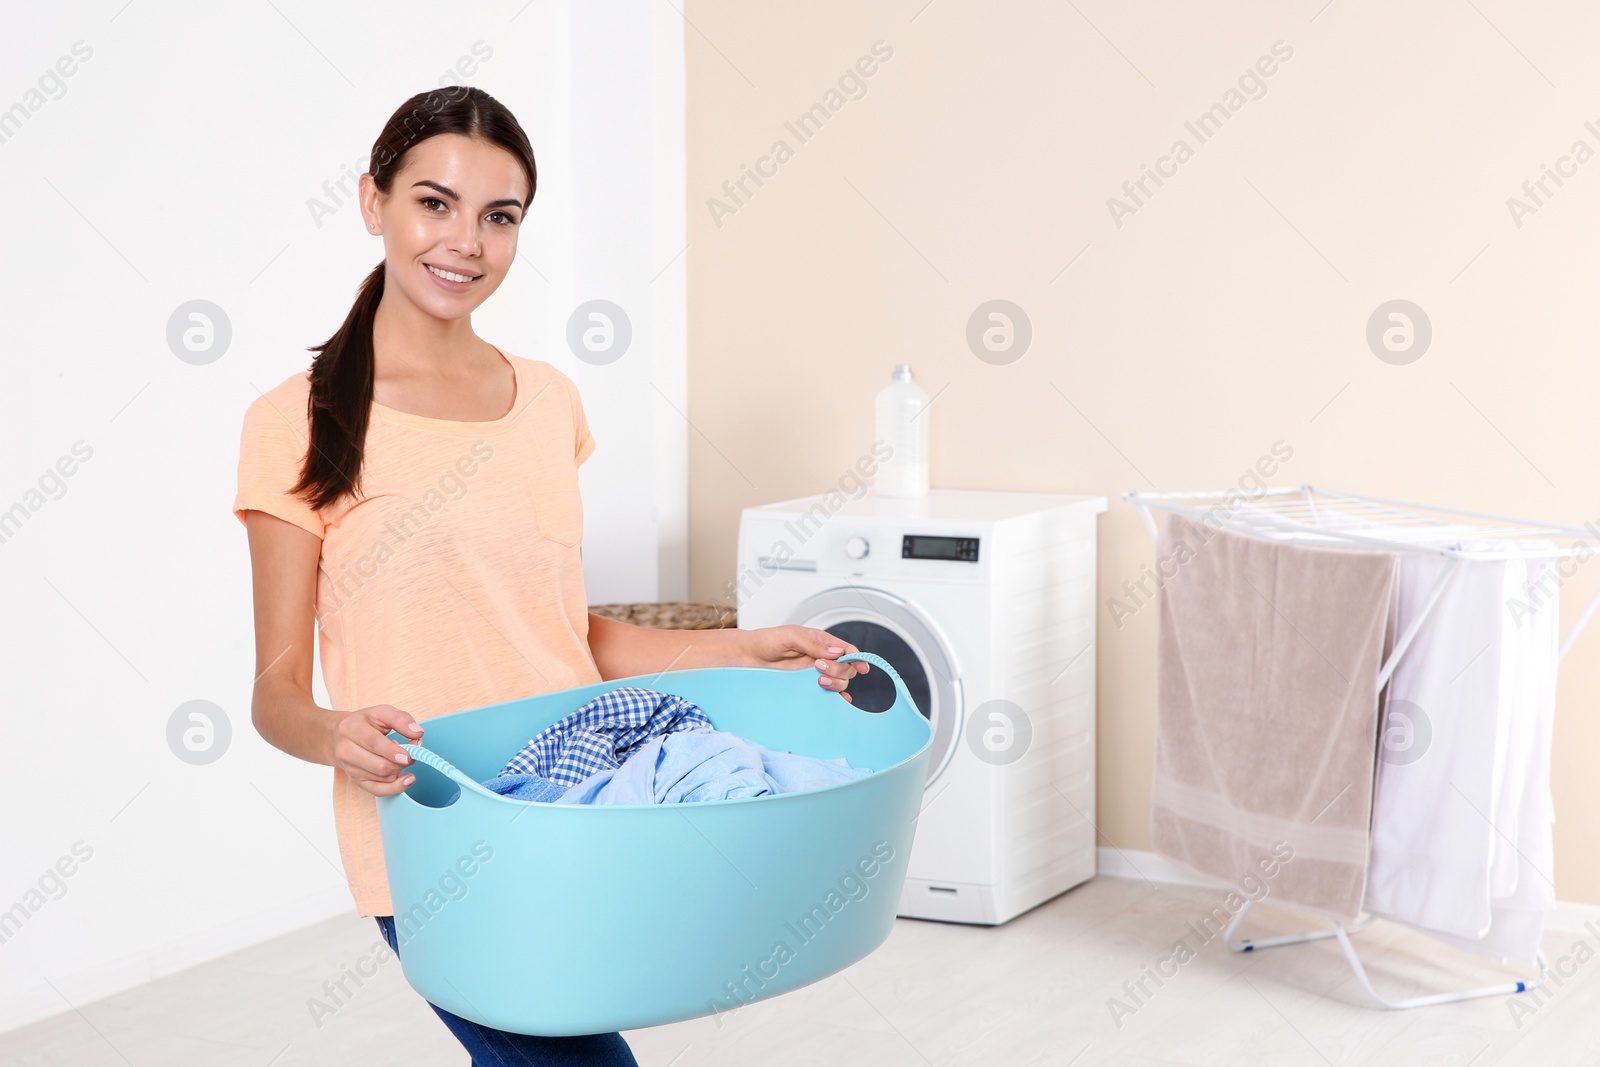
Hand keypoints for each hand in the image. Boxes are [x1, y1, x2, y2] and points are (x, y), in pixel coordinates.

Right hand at [328, 704, 425, 796]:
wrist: (339, 737)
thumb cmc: (364, 723)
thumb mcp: (381, 713)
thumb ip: (401, 719)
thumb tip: (418, 733)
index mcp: (352, 728)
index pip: (374, 743)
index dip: (393, 751)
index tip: (408, 756)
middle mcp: (346, 750)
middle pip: (379, 765)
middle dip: (401, 762)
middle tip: (412, 753)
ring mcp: (350, 768)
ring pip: (381, 778)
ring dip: (399, 770)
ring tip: (401, 757)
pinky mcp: (356, 781)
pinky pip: (378, 790)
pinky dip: (395, 787)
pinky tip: (406, 779)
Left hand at [742, 625, 867, 702]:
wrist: (749, 657)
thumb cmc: (768, 641)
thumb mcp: (791, 637)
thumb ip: (814, 645)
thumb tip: (836, 652)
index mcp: (821, 642)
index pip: (846, 649)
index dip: (857, 658)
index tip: (861, 666)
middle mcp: (822, 657)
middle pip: (846, 667)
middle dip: (839, 670)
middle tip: (820, 668)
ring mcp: (815, 673)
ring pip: (839, 681)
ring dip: (835, 683)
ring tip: (818, 681)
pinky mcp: (807, 685)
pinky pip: (828, 693)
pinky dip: (836, 697)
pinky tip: (839, 700)